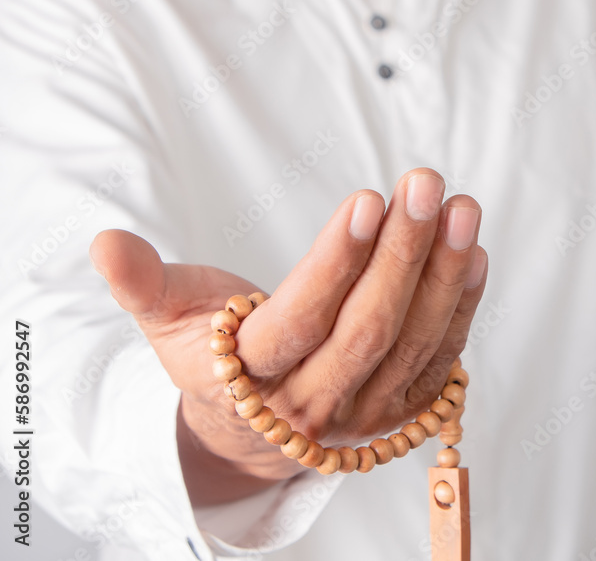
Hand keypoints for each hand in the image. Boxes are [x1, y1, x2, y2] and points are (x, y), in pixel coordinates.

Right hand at [89, 169, 487, 505]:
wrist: (253, 427)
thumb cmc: (212, 355)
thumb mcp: (169, 320)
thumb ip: (144, 284)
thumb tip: (104, 243)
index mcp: (252, 380)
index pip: (299, 323)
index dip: (335, 264)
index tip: (367, 200)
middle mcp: (314, 405)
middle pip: (367, 330)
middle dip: (401, 255)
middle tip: (426, 185)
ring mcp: (366, 413)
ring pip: (412, 342)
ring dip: (443, 274)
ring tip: (462, 207)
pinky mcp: (402, 408)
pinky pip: (440, 357)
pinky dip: (461, 307)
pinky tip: (473, 252)